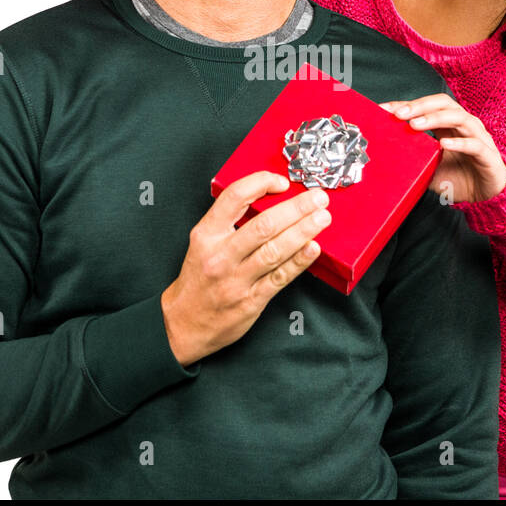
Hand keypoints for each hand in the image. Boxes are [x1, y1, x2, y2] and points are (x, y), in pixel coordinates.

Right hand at [161, 170, 330, 366]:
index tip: (282, 182)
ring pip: (275, 250)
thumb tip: (271, 200)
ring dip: (303, 231)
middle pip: (264, 224)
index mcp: (206, 234)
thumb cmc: (199, 279)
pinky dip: (299, 261)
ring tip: (322, 219)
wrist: (183, 323)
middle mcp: (220, 255)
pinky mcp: (250, 301)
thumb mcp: (202, 243)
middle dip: (296, 208)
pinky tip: (313, 248)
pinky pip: (279, 277)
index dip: (262, 183)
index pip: (235, 197)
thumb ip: (229, 222)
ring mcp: (236, 280)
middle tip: (317, 198)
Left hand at [379, 94, 505, 203]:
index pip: (427, 106)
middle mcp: (464, 125)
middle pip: (443, 104)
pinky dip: (459, 142)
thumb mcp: (429, 166)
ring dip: (435, 118)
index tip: (384, 109)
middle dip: (419, 106)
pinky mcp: (488, 155)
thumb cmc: (459, 178)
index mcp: (449, 124)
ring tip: (415, 124)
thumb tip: (387, 155)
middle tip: (399, 114)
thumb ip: (414, 157)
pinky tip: (444, 144)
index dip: (406, 105)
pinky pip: (474, 144)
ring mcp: (478, 137)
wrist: (486, 196)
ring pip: (458, 118)